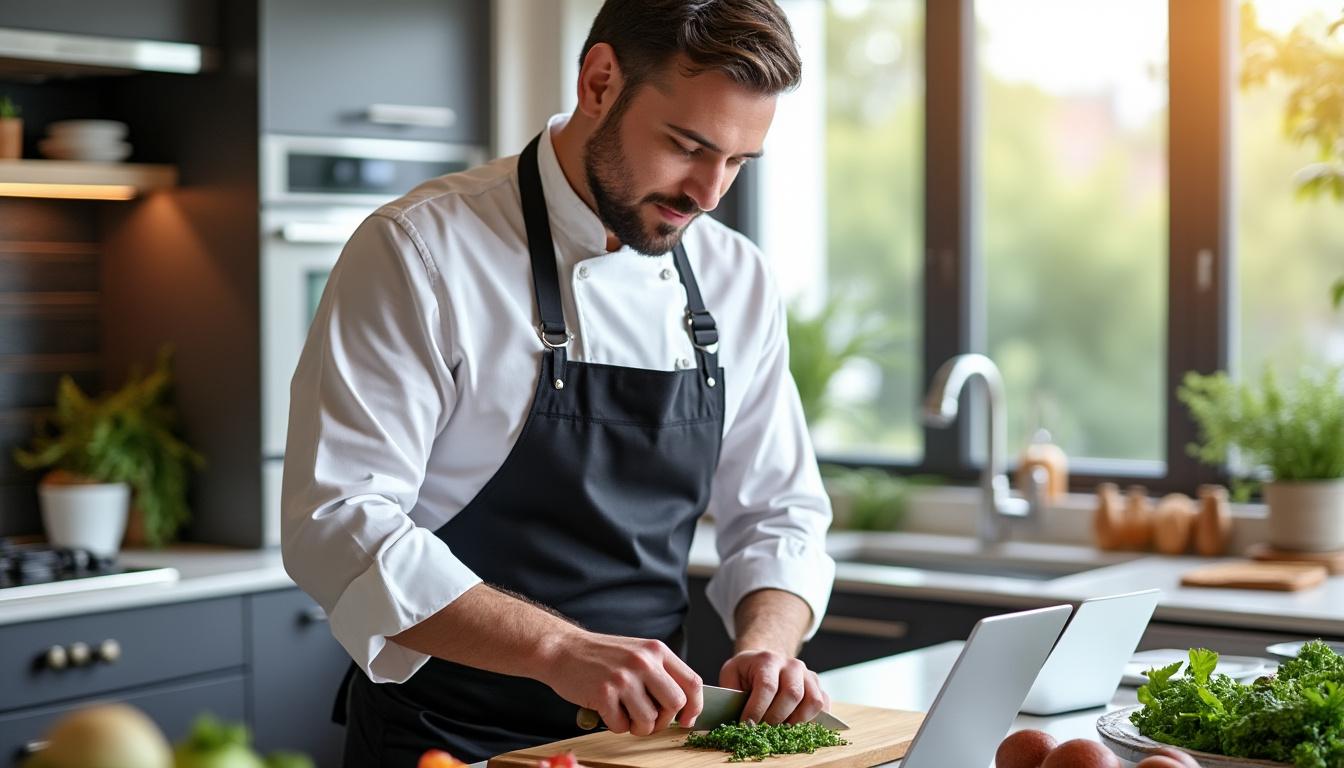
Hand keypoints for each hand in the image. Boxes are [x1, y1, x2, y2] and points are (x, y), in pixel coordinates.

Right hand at [540, 628, 702, 735]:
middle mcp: (643, 662)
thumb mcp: (637, 653)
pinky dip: (616, 725)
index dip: (694, 706)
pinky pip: (622, 726)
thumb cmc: (600, 656)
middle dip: (663, 720)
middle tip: (648, 719)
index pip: (692, 682)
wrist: (562, 649)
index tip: (686, 719)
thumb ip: (659, 673)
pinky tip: (607, 710)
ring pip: (649, 721)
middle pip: (675, 704)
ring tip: (624, 714)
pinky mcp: (603, 694)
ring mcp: (624, 678)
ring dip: (637, 727)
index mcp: (656, 650)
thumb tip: (682, 705)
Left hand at [719, 650, 828, 724]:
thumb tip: (737, 718)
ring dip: (796, 722)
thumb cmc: (747, 672)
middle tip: (763, 731)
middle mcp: (792, 665)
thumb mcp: (731, 674)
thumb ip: (731, 693)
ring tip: (780, 731)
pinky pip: (823, 706)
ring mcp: (809, 675)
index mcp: (768, 659)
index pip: (767, 686)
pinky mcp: (819, 687)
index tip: (747, 726)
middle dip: (776, 718)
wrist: (766, 662)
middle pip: (792, 694)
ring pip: (812, 701)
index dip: (757, 709)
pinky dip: (812, 721)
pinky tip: (796, 727)